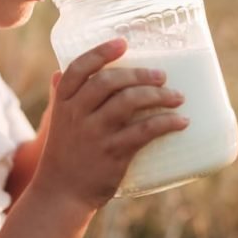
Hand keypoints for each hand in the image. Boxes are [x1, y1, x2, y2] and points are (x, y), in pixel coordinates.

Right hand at [31, 38, 188, 209]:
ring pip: (129, 103)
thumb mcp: (56, 121)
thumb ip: (61, 96)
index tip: (123, 43)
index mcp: (63, 102)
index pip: (78, 69)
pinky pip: (144, 131)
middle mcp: (76, 115)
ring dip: (158, 96)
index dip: (101, 53)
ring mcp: (95, 134)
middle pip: (108, 82)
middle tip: (162, 76)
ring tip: (177, 97)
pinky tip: (181, 122)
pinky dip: (166, 123)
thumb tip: (61, 71)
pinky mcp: (113, 154)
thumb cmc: (64, 153)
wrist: (61, 194)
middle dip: (139, 74)